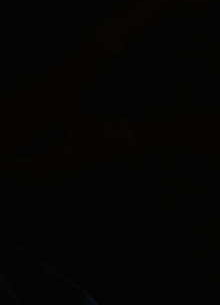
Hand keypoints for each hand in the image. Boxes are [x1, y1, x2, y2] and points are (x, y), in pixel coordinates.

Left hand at [0, 110, 139, 182]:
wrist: (121, 144)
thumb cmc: (97, 129)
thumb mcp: (70, 118)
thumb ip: (44, 122)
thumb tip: (23, 125)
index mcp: (52, 159)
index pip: (21, 165)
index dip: (5, 163)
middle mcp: (55, 173)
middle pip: (24, 181)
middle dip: (8, 176)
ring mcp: (64, 178)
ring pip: (34, 186)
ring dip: (19, 181)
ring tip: (9, 173)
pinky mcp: (70, 177)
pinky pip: (43, 184)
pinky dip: (31, 182)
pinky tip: (29, 174)